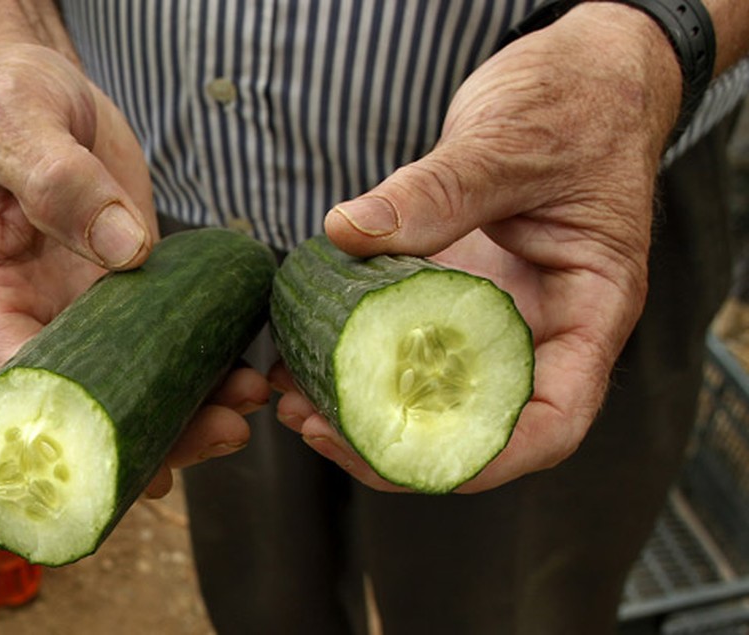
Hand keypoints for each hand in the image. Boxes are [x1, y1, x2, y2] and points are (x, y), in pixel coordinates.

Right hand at [0, 42, 264, 496]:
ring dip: (185, 405)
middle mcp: (33, 313)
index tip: (132, 452)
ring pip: (130, 380)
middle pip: (88, 400)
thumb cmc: (7, 101)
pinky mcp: (125, 288)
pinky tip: (238, 374)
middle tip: (221, 433)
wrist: (37, 84)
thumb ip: (60, 184)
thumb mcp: (20, 128)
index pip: (22, 382)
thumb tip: (125, 251)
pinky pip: (160, 338)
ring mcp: (82, 307)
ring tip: (245, 409)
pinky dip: (196, 362)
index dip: (74, 428)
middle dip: (151, 428)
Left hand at [274, 3, 682, 492]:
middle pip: (476, 421)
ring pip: (430, 388)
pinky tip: (300, 348)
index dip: (484, 457)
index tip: (400, 454)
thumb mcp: (511, 144)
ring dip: (362, 406)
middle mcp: (540, 327)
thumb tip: (347, 233)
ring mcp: (491, 312)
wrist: (577, 76)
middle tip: (315, 425)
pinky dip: (356, 351)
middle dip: (395, 441)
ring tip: (292, 399)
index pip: (551, 420)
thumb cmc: (574, 105)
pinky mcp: (449, 290)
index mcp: (588, 311)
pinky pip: (403, 335)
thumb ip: (439, 192)